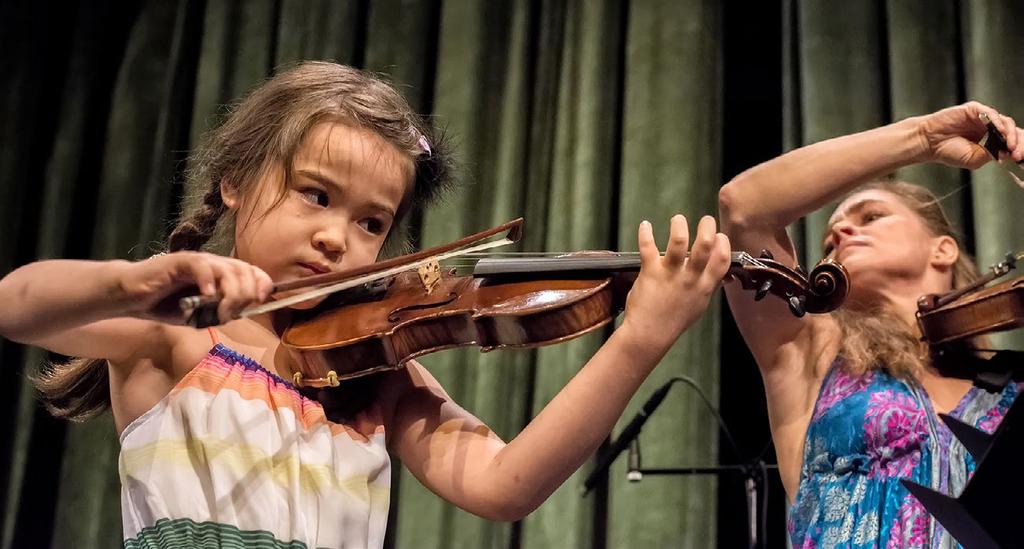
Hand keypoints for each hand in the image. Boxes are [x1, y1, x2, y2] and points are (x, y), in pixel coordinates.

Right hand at [118, 252, 272, 324]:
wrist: (131, 297)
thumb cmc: (164, 304)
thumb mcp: (198, 314)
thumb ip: (219, 313)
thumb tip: (241, 314)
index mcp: (220, 274)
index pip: (251, 271)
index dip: (262, 283)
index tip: (261, 301)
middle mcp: (213, 264)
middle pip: (244, 270)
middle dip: (246, 293)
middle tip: (232, 313)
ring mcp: (197, 261)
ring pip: (227, 269)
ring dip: (231, 293)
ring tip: (222, 311)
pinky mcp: (179, 262)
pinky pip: (201, 266)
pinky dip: (209, 281)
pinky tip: (206, 296)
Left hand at [620, 215, 731, 350]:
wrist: (649, 334)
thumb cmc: (673, 321)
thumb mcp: (699, 305)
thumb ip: (709, 287)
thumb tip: (722, 276)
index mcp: (704, 287)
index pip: (722, 260)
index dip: (723, 243)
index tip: (719, 235)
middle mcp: (690, 278)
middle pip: (705, 245)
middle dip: (707, 227)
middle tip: (705, 220)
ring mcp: (670, 274)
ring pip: (679, 241)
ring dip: (679, 225)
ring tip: (678, 219)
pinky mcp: (651, 272)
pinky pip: (648, 247)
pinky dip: (645, 233)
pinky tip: (645, 225)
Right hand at [917, 101, 1023, 167]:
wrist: (928, 143)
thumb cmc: (948, 151)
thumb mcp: (973, 160)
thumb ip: (991, 155)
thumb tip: (1009, 152)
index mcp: (991, 141)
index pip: (1012, 143)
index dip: (1020, 150)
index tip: (1020, 159)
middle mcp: (990, 128)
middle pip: (1014, 132)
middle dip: (1019, 143)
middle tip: (1017, 154)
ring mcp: (983, 118)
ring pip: (1006, 122)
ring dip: (1011, 135)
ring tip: (1010, 146)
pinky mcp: (974, 109)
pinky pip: (991, 114)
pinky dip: (998, 123)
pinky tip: (1000, 132)